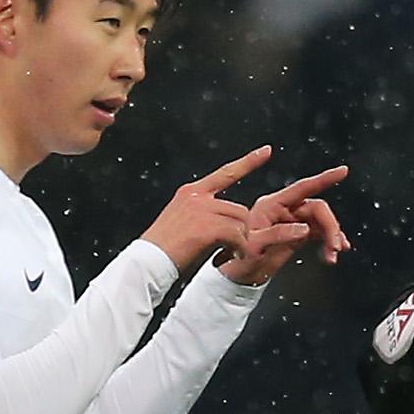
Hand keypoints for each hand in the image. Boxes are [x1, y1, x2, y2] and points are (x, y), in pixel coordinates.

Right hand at [141, 146, 267, 270]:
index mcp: (191, 192)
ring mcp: (202, 211)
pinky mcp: (206, 227)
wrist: (148, 262)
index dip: (248, 162)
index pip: (226, 172)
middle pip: (239, 209)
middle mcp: (197, 197)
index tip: (265, 151)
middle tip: (233, 247)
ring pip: (240, 223)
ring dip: (239, 241)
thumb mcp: (180, 220)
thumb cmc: (164, 248)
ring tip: (228, 253)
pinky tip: (228, 257)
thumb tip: (224, 219)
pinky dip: (237, 249)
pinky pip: (236, 236)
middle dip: (240, 230)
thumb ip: (202, 213)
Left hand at [216, 163, 351, 285]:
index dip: (323, 179)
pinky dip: (328, 241)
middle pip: (317, 208)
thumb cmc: (239, 260)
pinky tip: (333, 252)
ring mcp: (290, 221)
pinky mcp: (296, 234)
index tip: (342, 171)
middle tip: (335, 245)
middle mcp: (282, 210)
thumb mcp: (255, 248)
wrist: (239, 277)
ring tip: (334, 254)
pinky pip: (319, 232)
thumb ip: (278, 235)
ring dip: (332, 236)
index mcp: (271, 205)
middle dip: (331, 225)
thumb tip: (304, 229)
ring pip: (320, 221)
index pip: (301, 188)